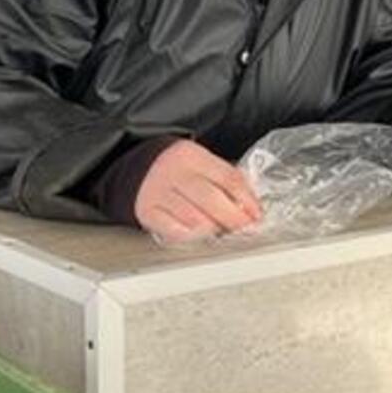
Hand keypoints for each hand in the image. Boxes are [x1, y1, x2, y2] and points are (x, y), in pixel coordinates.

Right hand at [134, 139, 262, 243]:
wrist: (135, 168)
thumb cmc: (176, 169)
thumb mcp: (200, 163)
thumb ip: (223, 180)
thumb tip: (249, 207)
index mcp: (191, 155)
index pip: (228, 178)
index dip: (247, 200)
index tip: (256, 215)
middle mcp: (172, 172)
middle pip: (212, 199)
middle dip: (234, 219)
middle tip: (245, 229)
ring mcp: (157, 192)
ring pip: (194, 219)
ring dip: (214, 229)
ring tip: (221, 231)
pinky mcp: (146, 211)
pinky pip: (175, 231)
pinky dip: (191, 236)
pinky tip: (198, 235)